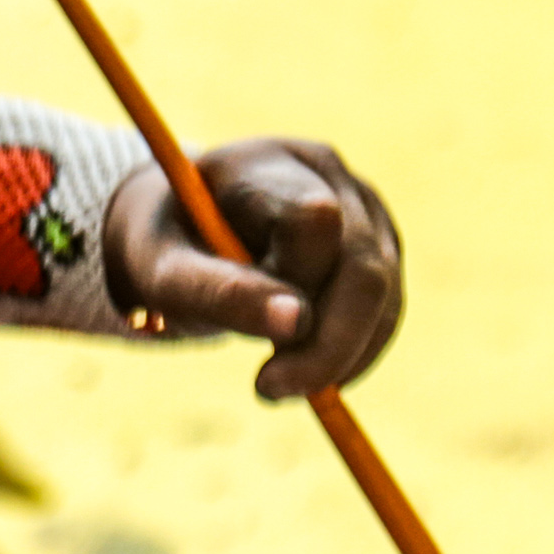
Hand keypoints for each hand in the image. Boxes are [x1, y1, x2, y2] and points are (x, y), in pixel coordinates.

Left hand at [102, 137, 400, 398]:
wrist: (184, 230)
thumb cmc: (171, 249)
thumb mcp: (165, 271)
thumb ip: (220, 291)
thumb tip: (297, 324)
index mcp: (265, 164)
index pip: (314, 220)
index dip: (301, 286)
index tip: (260, 348)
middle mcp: (326, 175)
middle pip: (363, 264)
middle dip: (329, 343)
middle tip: (271, 390)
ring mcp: (362, 207)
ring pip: (385, 291)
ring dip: (342, 354)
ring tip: (278, 383)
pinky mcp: (378, 244)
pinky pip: (388, 306)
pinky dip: (355, 352)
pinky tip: (308, 374)